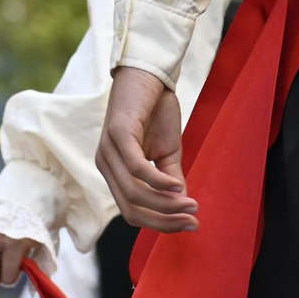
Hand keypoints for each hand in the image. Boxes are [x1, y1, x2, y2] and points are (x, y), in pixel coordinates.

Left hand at [97, 67, 198, 232]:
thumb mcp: (168, 152)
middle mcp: (105, 165)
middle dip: (163, 220)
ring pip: (133, 193)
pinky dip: (158, 182)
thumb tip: (182, 208)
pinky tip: (178, 186)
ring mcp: (108, 151)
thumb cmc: (157, 110)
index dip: (161, 224)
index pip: (132, 212)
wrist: (151, 73)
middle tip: (193, 220)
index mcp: (114, 173)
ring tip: (190, 204)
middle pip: (131, 210)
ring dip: (165, 203)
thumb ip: (170, 180)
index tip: (190, 225)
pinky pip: (136, 169)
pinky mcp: (117, 134)